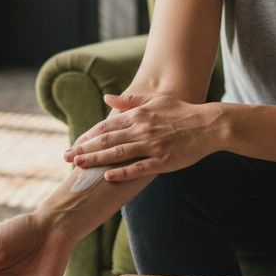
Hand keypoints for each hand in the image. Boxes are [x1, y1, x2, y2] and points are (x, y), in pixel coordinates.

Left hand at [62, 93, 218, 181]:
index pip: (106, 127)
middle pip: (106, 141)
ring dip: (96, 160)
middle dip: (84, 149)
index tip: (73, 145)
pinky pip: (139, 167)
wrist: (209, 124)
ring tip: (79, 166)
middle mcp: (142, 129)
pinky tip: (109, 176)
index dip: (87, 137)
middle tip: (66, 158)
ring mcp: (152, 145)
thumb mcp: (155, 101)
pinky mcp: (164, 160)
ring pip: (118, 153)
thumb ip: (130, 102)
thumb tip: (107, 98)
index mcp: (138, 115)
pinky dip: (123, 172)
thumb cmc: (182, 112)